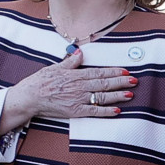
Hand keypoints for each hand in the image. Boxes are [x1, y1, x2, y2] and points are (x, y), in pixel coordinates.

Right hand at [5, 50, 134, 126]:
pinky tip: (117, 110)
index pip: (98, 72)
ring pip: (102, 97)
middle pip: (104, 84)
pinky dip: (106, 111)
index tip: (125, 70)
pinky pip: (94, 111)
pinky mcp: (76, 111)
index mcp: (75, 75)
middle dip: (120, 82)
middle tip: (134, 80)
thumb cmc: (41, 82)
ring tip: (130, 94)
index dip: (113, 71)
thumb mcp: (55, 67)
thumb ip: (70, 62)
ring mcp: (79, 99)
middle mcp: (80, 87)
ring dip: (117, 96)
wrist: (30, 97)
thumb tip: (80, 53)